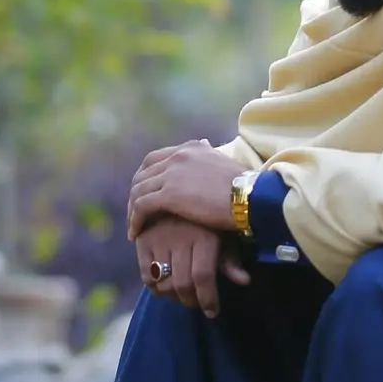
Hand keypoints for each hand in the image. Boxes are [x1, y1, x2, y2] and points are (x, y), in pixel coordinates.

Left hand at [128, 140, 244, 236]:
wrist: (250, 197)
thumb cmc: (246, 188)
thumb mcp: (225, 167)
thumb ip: (210, 163)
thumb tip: (208, 156)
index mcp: (191, 148)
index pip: (156, 158)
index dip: (145, 176)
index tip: (145, 193)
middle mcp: (178, 156)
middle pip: (143, 173)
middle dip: (135, 193)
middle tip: (134, 211)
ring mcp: (172, 174)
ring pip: (139, 190)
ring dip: (132, 209)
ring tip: (133, 226)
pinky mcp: (169, 194)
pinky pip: (141, 206)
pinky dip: (135, 220)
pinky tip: (135, 233)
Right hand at [136, 214, 249, 319]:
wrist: (182, 189)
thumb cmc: (210, 217)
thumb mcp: (224, 234)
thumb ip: (230, 259)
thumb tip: (244, 281)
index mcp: (203, 236)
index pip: (202, 277)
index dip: (207, 299)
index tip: (212, 312)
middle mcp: (179, 237)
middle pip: (182, 284)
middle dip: (191, 301)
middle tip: (198, 305)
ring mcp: (159, 238)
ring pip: (163, 282)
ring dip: (173, 296)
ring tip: (183, 296)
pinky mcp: (143, 240)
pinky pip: (146, 275)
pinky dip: (155, 287)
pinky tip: (166, 286)